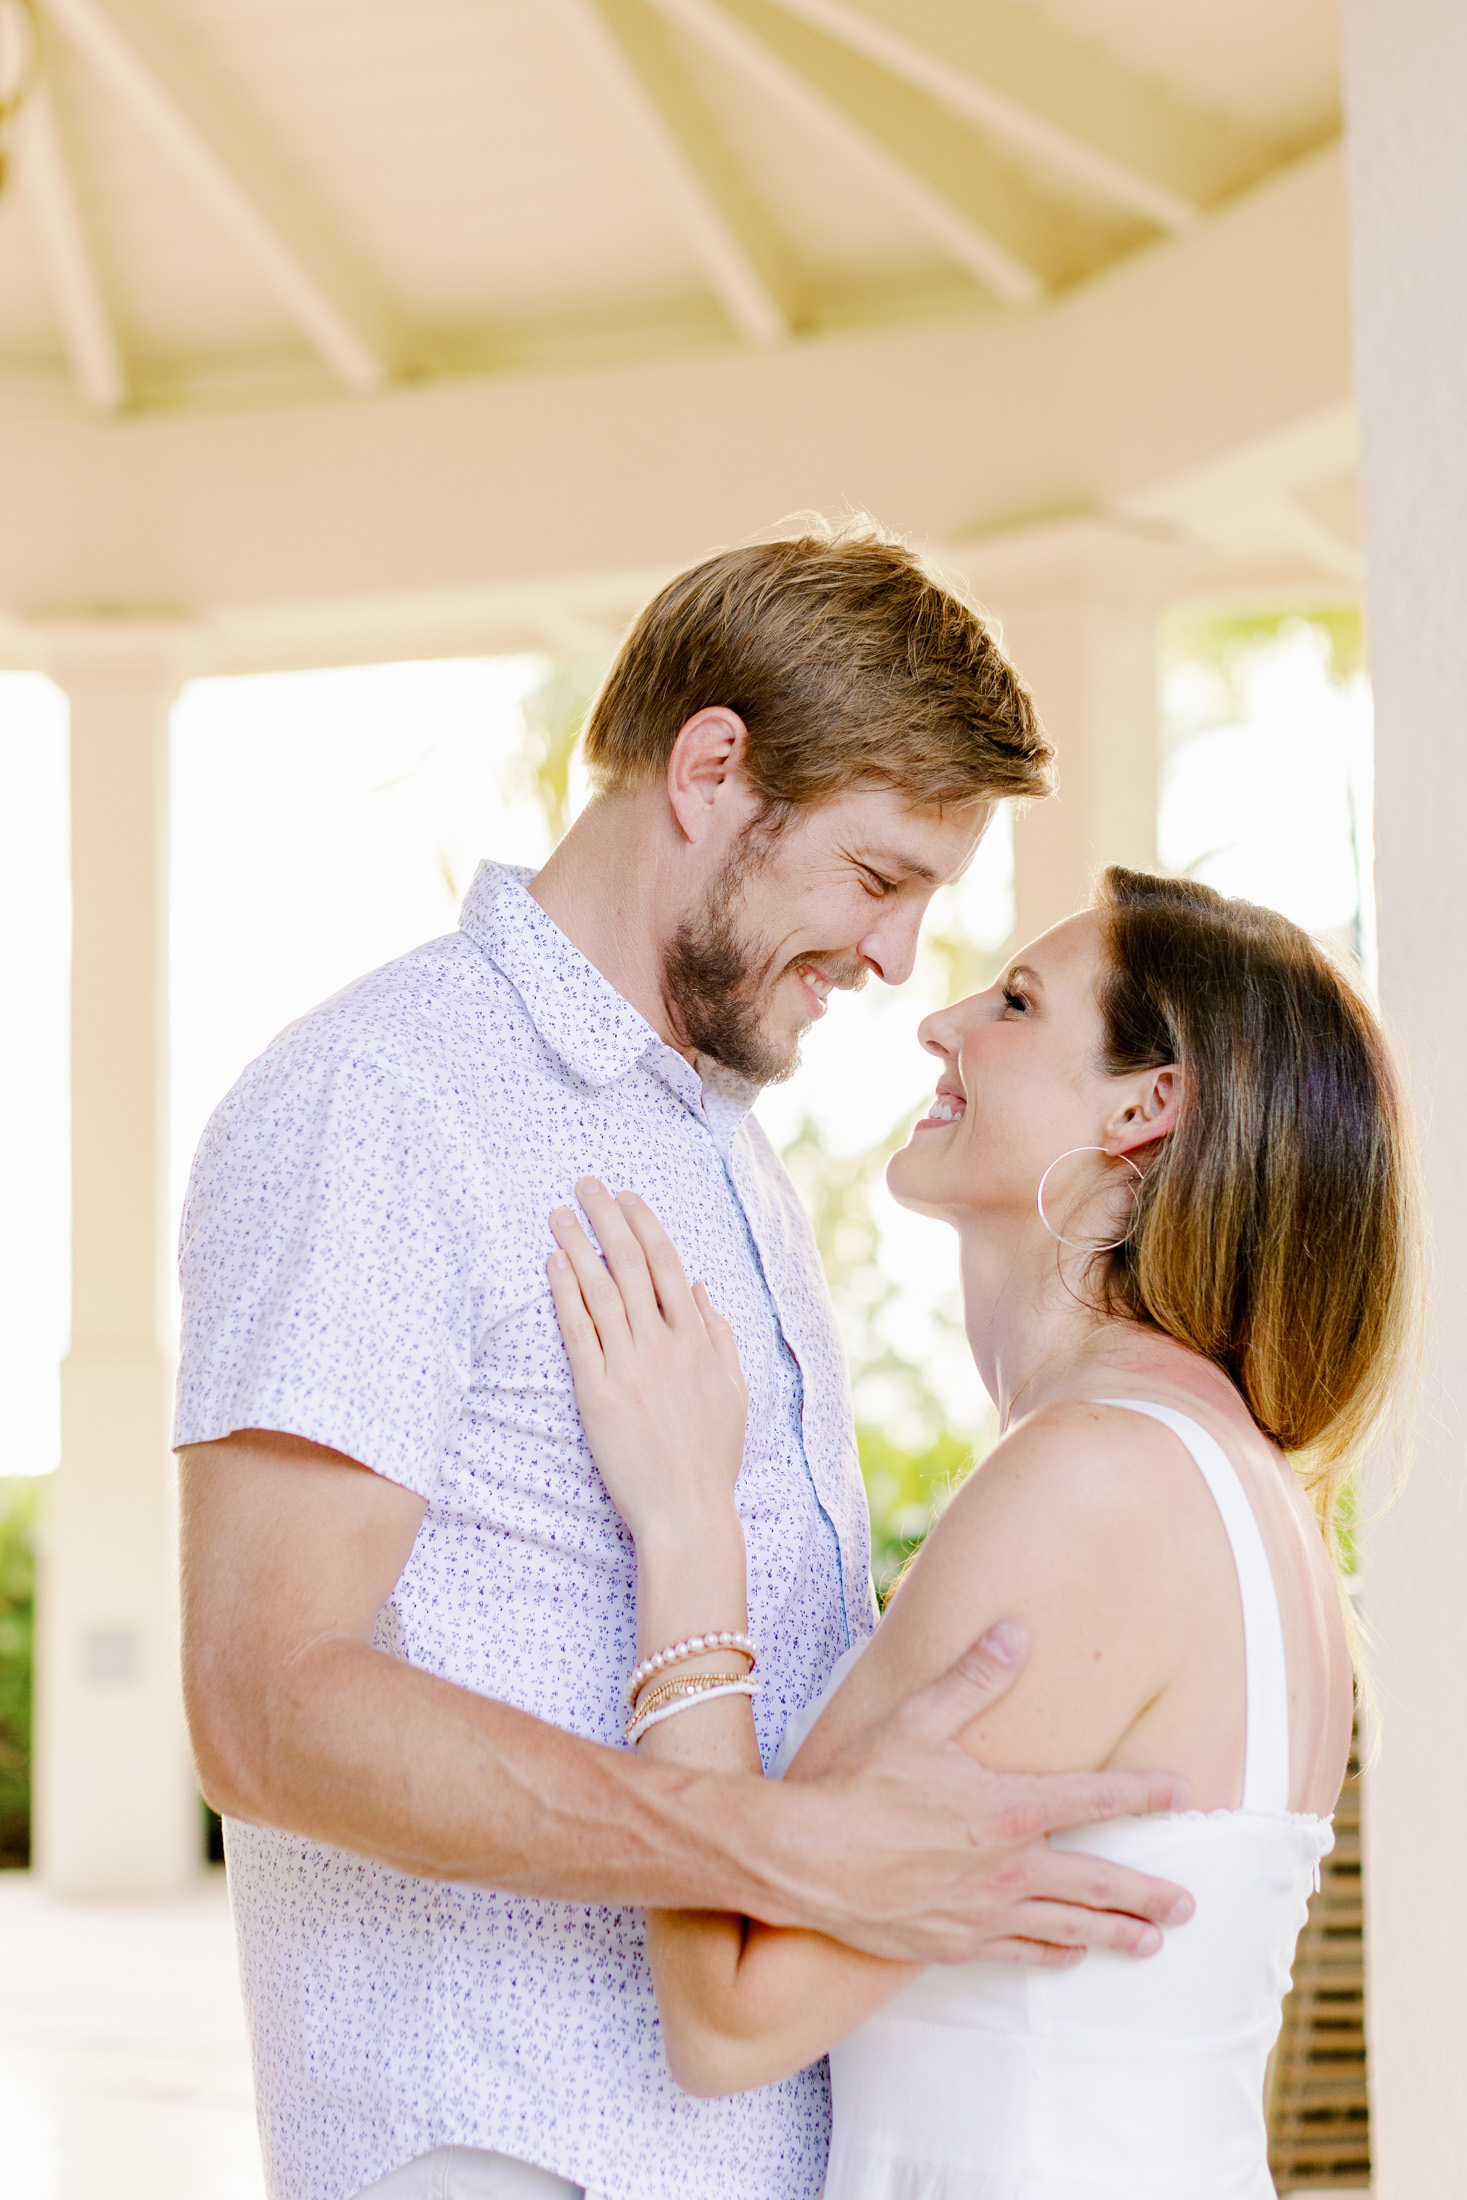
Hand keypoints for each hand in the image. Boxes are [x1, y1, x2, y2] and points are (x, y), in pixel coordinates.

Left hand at [548, 1179, 747, 1543]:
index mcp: (698, 1338)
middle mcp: (664, 1344)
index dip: (644, 1225)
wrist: (686, 1509)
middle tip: (586, 1184)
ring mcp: (630, 1366)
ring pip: (601, 1290)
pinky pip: (579, 1333)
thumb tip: (701, 1288)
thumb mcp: (733, 1390)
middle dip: (607, 1218)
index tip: (627, 1197)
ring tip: (558, 1213)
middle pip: (631, 1265)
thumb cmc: (711, 1455)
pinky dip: (565, 1294)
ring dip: (578, 1244)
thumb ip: (719, 1335)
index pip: (667, 1265)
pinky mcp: (598, 1393)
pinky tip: (553, 1263)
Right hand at [788, 1623, 1193, 1965]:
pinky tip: (1070, 1956)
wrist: (806, 1861)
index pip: (1093, 1799)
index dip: (1142, 1793)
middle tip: (1190, 1904)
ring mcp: (982, 1912)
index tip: (1183, 1791)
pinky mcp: (954, 1943)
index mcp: (1006, 1809)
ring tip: (1153, 1941)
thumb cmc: (860, 1785)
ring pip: (1067, 1927)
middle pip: (1097, 1883)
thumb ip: (973, 1679)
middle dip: (1148, 1893)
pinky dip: (1052, 1953)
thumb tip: (1015, 1631)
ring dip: (1115, 1933)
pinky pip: (1018, 1951)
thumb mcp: (916, 1719)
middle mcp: (1006, 1868)